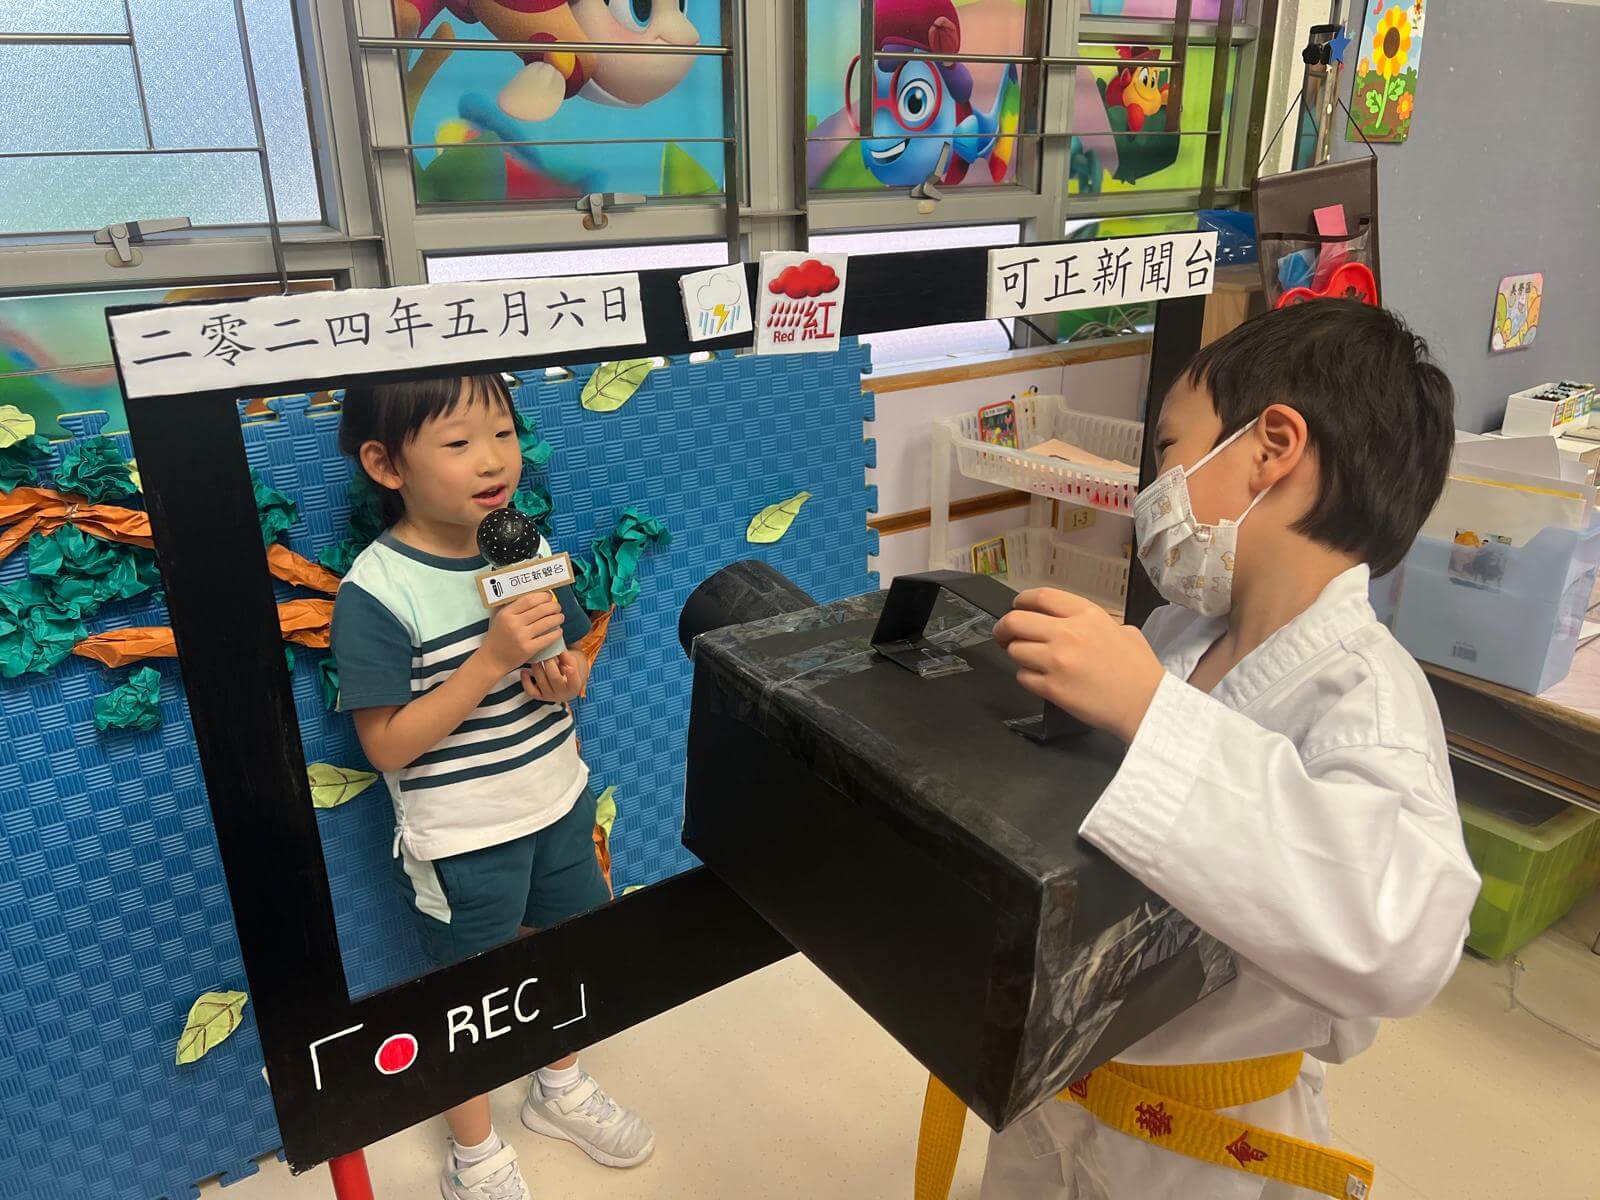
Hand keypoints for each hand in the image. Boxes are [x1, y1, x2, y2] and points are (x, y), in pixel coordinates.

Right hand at [477, 593, 563, 676]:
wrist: (492, 659)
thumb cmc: (498, 637)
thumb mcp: (500, 618)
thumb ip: (512, 607)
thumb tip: (533, 595)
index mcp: (507, 613)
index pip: (529, 599)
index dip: (543, 597)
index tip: (549, 597)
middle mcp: (514, 623)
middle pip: (541, 610)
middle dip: (553, 607)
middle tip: (558, 607)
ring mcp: (521, 637)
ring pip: (546, 623)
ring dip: (557, 618)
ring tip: (560, 617)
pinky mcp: (528, 649)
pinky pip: (547, 638)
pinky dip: (556, 633)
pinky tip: (559, 631)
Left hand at [520, 651, 588, 703]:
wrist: (563, 684)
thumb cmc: (568, 670)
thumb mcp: (572, 664)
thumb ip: (567, 658)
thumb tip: (559, 649)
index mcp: (574, 687)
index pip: (574, 682)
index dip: (572, 676)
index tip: (569, 667)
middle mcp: (562, 694)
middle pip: (555, 678)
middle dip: (550, 664)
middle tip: (547, 653)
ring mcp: (550, 696)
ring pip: (541, 682)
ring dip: (537, 667)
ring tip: (536, 657)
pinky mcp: (539, 697)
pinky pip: (530, 690)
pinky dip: (525, 680)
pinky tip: (524, 671)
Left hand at [993, 588, 1164, 743]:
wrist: (1146, 704)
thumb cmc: (1139, 670)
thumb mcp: (1124, 631)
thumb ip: (1095, 624)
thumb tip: (1076, 624)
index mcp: (1086, 615)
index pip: (1040, 597)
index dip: (1020, 601)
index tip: (1015, 608)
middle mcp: (1068, 633)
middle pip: (1016, 621)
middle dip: (1003, 628)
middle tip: (1004, 637)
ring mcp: (1057, 661)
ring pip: (1015, 650)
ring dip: (1017, 655)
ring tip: (1030, 661)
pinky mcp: (1052, 687)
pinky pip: (1023, 677)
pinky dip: (1027, 677)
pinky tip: (1041, 680)